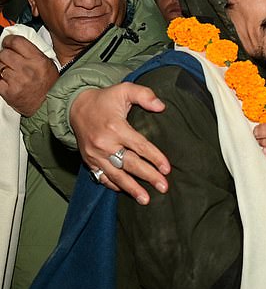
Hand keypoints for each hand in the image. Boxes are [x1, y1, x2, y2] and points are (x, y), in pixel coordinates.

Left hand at [0, 34, 58, 115]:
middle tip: (10, 60)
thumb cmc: (49, 85)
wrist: (48, 106)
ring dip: (2, 67)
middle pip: (4, 53)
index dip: (8, 41)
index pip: (16, 42)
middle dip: (5, 55)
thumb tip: (16, 42)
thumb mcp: (48, 64)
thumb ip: (32, 51)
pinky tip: (7, 80)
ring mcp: (16, 81)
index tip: (7, 43)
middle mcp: (27, 69)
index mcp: (38, 60)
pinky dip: (0, 79)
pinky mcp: (8, 92)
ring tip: (11, 72)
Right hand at [70, 84, 170, 204]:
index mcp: (115, 127)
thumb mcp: (124, 89)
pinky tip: (127, 192)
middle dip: (148, 177)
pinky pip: (102, 177)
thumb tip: (161, 106)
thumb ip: (144, 95)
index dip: (155, 158)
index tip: (167, 169)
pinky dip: (114, 186)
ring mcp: (95, 155)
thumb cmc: (105, 99)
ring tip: (146, 199)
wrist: (76, 107)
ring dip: (132, 189)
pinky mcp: (88, 161)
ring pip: (116, 175)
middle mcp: (104, 144)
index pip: (140, 146)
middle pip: (130, 164)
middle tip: (163, 187)